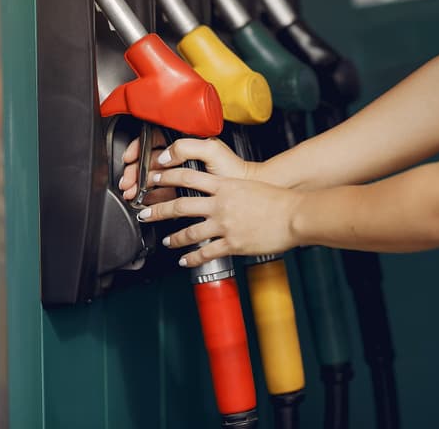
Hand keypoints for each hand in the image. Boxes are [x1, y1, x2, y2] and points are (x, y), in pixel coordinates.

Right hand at [118, 136, 256, 200]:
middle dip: (134, 171)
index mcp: (185, 143)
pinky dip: (151, 197)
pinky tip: (145, 201)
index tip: (130, 158)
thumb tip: (165, 155)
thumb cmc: (234, 168)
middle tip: (128, 182)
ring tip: (132, 193)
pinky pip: (162, 193)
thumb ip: (187, 146)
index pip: (154, 141)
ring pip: (152, 178)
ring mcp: (181, 174)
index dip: (138, 149)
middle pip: (148, 161)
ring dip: (139, 185)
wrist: (246, 189)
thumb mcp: (211, 149)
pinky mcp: (184, 191)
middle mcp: (181, 157)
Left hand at [138, 168, 302, 266]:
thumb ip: (232, 189)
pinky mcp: (233, 244)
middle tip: (145, 213)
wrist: (294, 214)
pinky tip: (185, 261)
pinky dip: (192, 258)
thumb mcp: (250, 186)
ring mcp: (225, 225)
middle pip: (180, 205)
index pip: (188, 177)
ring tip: (167, 241)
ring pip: (190, 232)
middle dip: (158, 210)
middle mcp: (221, 205)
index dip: (167, 177)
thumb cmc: (278, 200)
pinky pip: (206, 252)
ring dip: (175, 238)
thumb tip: (221, 191)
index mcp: (225, 186)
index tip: (155, 178)